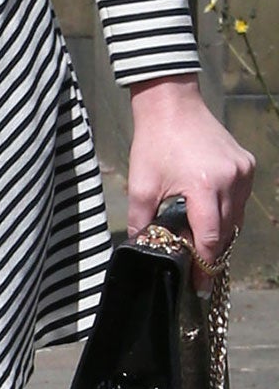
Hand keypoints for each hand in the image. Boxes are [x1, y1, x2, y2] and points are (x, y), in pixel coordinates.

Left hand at [128, 74, 255, 275]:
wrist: (171, 104)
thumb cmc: (153, 141)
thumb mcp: (141, 182)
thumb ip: (141, 218)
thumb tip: (142, 245)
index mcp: (203, 186)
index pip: (210, 237)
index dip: (203, 263)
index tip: (197, 284)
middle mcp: (230, 180)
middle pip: (225, 230)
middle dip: (210, 250)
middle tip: (195, 265)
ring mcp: (243, 172)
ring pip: (236, 216)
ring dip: (219, 229)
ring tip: (198, 239)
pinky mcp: (247, 165)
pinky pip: (239, 198)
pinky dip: (226, 209)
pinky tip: (208, 211)